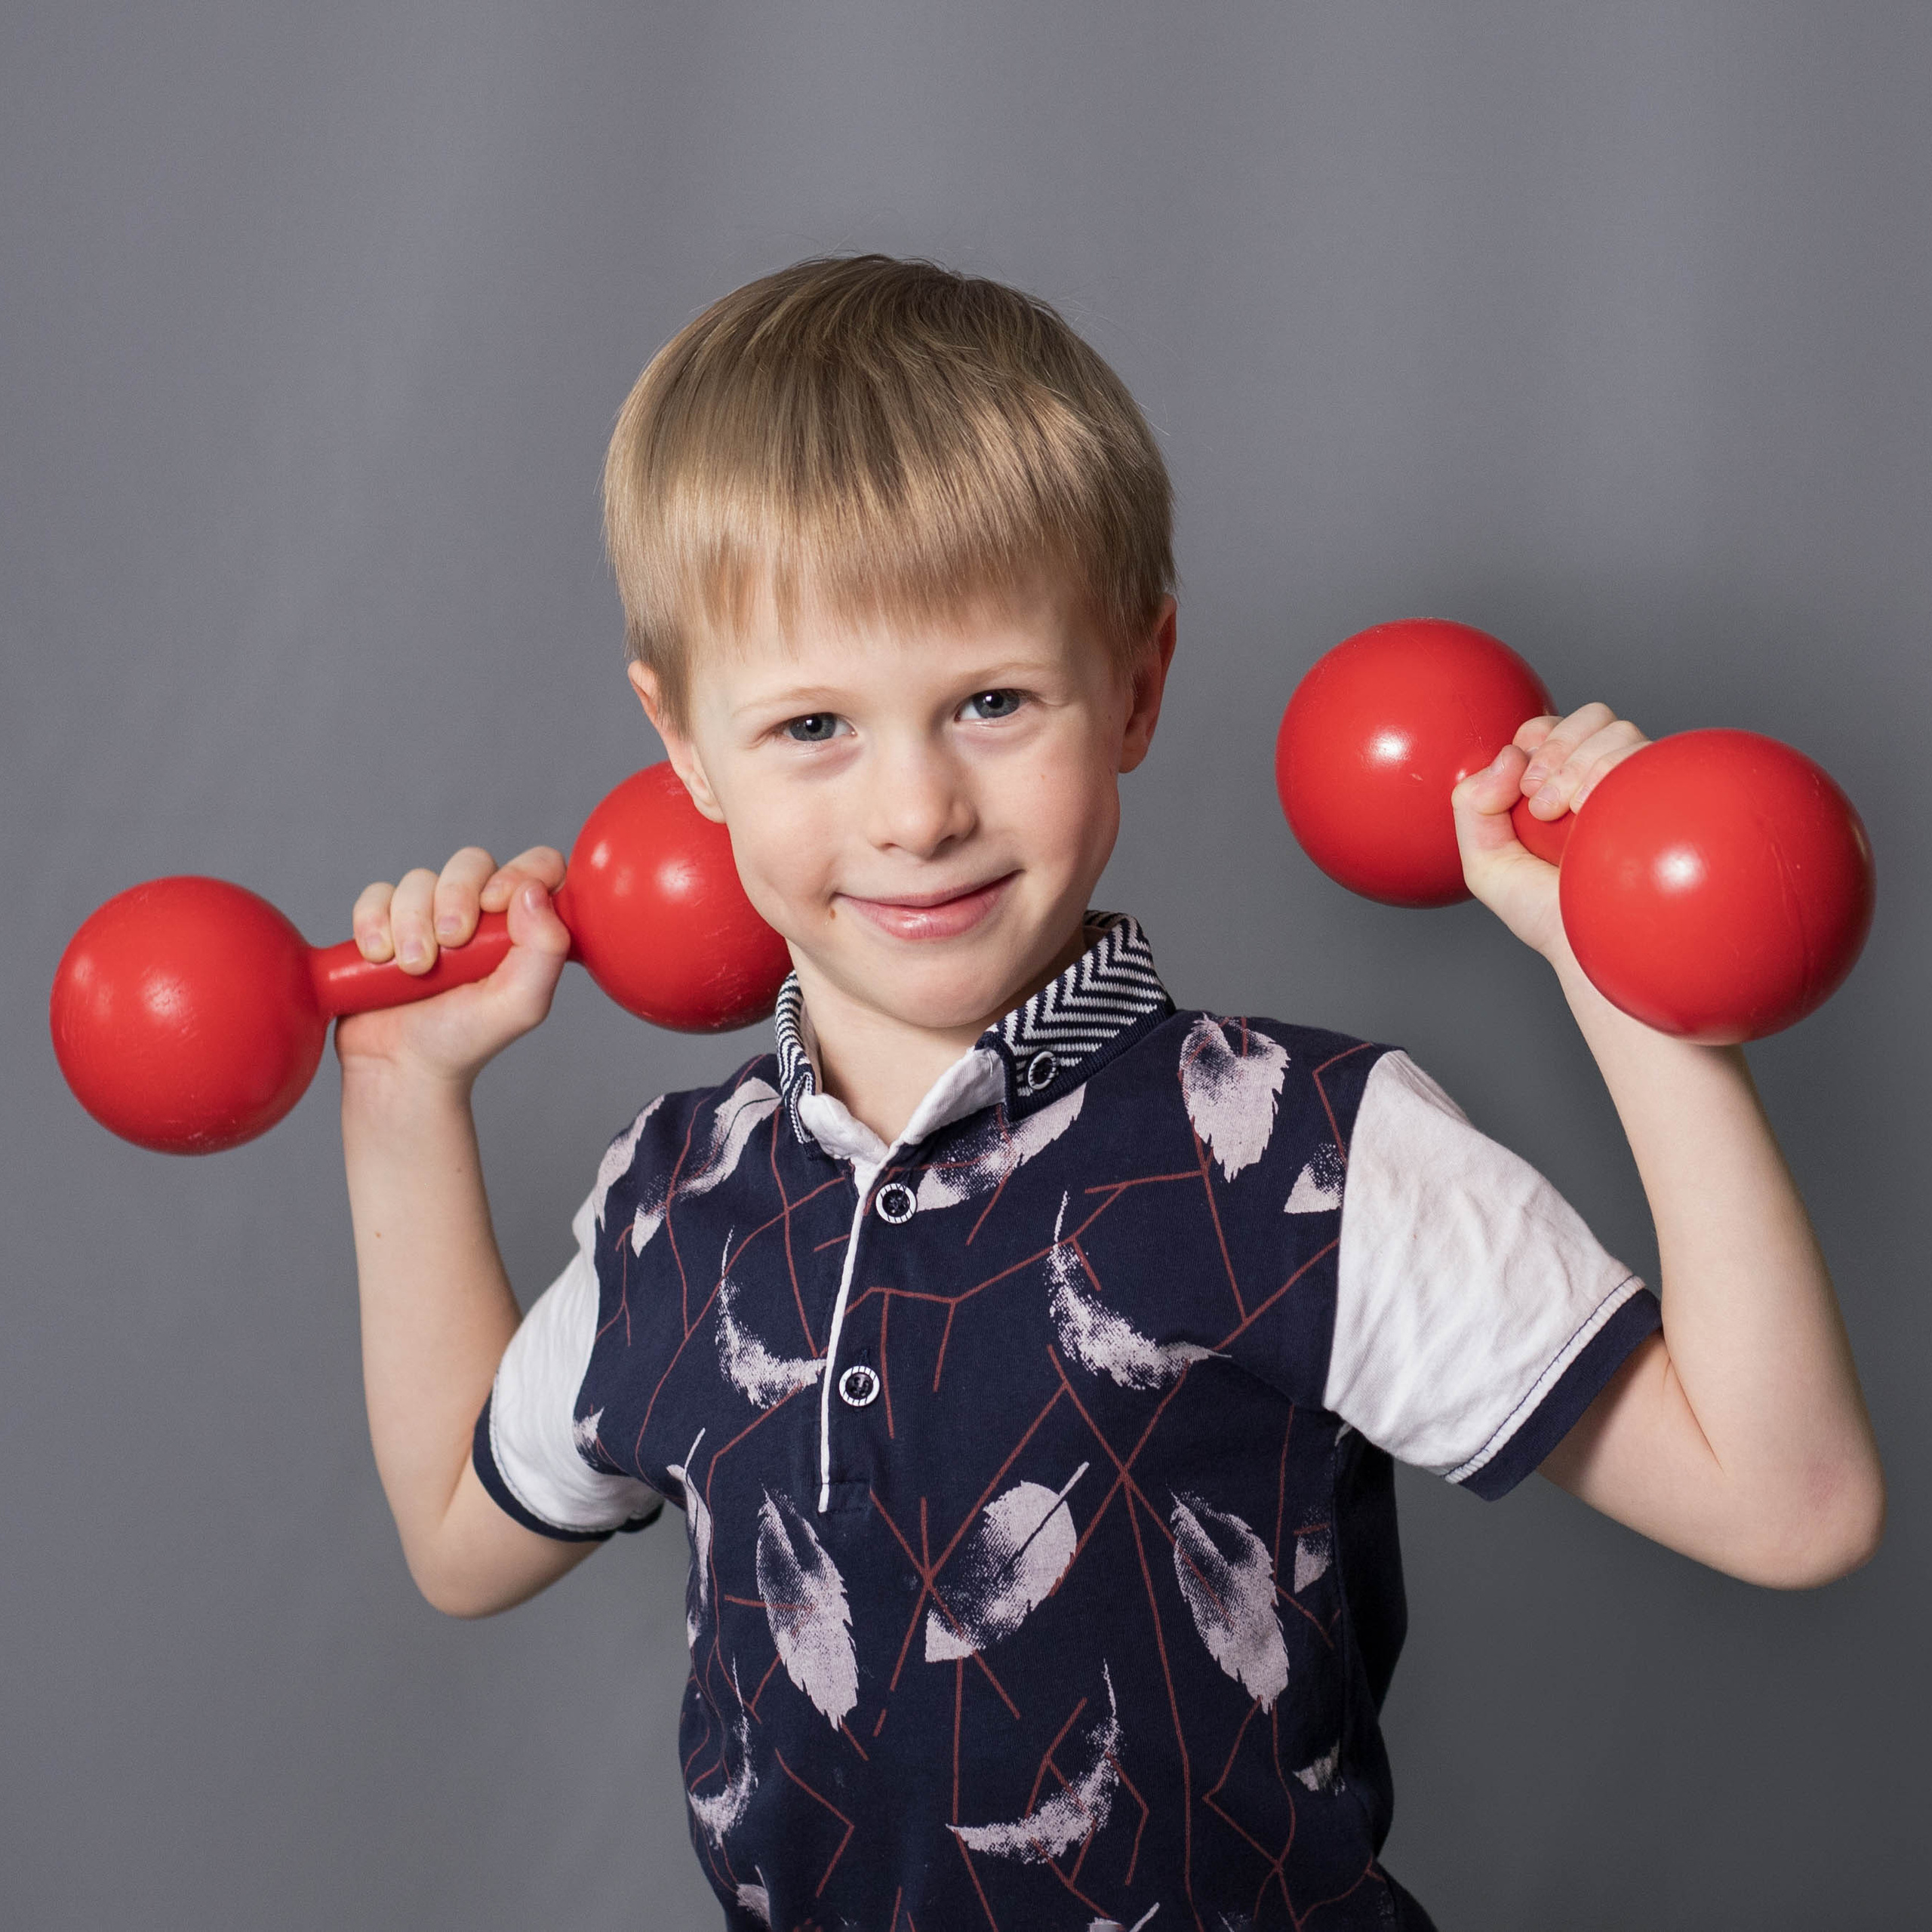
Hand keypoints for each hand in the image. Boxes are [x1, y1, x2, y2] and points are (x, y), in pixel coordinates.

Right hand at [335, 845, 570, 1085]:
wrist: (401, 1066)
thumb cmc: (466, 1039)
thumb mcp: (521, 1004)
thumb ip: (545, 948)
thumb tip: (534, 890)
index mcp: (521, 925)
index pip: (538, 866)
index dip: (520, 870)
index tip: (496, 903)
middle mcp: (479, 912)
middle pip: (472, 862)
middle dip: (456, 896)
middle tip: (450, 945)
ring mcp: (430, 915)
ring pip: (420, 879)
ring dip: (413, 922)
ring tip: (415, 969)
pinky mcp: (385, 922)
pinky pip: (377, 894)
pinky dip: (374, 921)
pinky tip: (379, 957)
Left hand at [1450, 703, 1648, 958]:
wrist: (1601, 953)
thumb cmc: (1550, 916)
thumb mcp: (1488, 865)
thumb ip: (1472, 807)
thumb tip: (1507, 756)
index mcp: (1566, 788)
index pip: (1554, 729)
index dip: (1536, 735)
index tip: (1521, 773)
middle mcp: (1608, 783)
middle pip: (1590, 717)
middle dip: (1556, 745)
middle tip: (1539, 800)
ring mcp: (1643, 789)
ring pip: (1618, 729)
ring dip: (1579, 762)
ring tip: (1568, 813)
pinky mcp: (1673, 798)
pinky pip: (1651, 754)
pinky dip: (1613, 769)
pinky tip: (1594, 809)